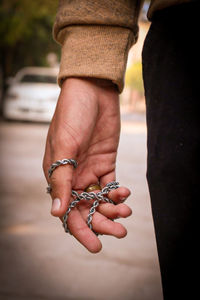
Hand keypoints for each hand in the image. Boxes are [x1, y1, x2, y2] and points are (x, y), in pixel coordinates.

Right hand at [43, 77, 131, 252]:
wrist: (93, 91)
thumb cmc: (72, 115)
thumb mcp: (64, 147)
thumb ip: (61, 181)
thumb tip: (55, 213)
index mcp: (58, 176)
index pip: (68, 211)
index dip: (81, 230)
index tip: (96, 246)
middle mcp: (74, 177)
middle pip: (87, 209)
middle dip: (102, 223)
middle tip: (120, 232)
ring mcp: (90, 170)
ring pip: (101, 199)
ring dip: (113, 209)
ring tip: (125, 213)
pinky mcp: (105, 162)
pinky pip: (111, 184)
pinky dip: (118, 192)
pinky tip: (124, 193)